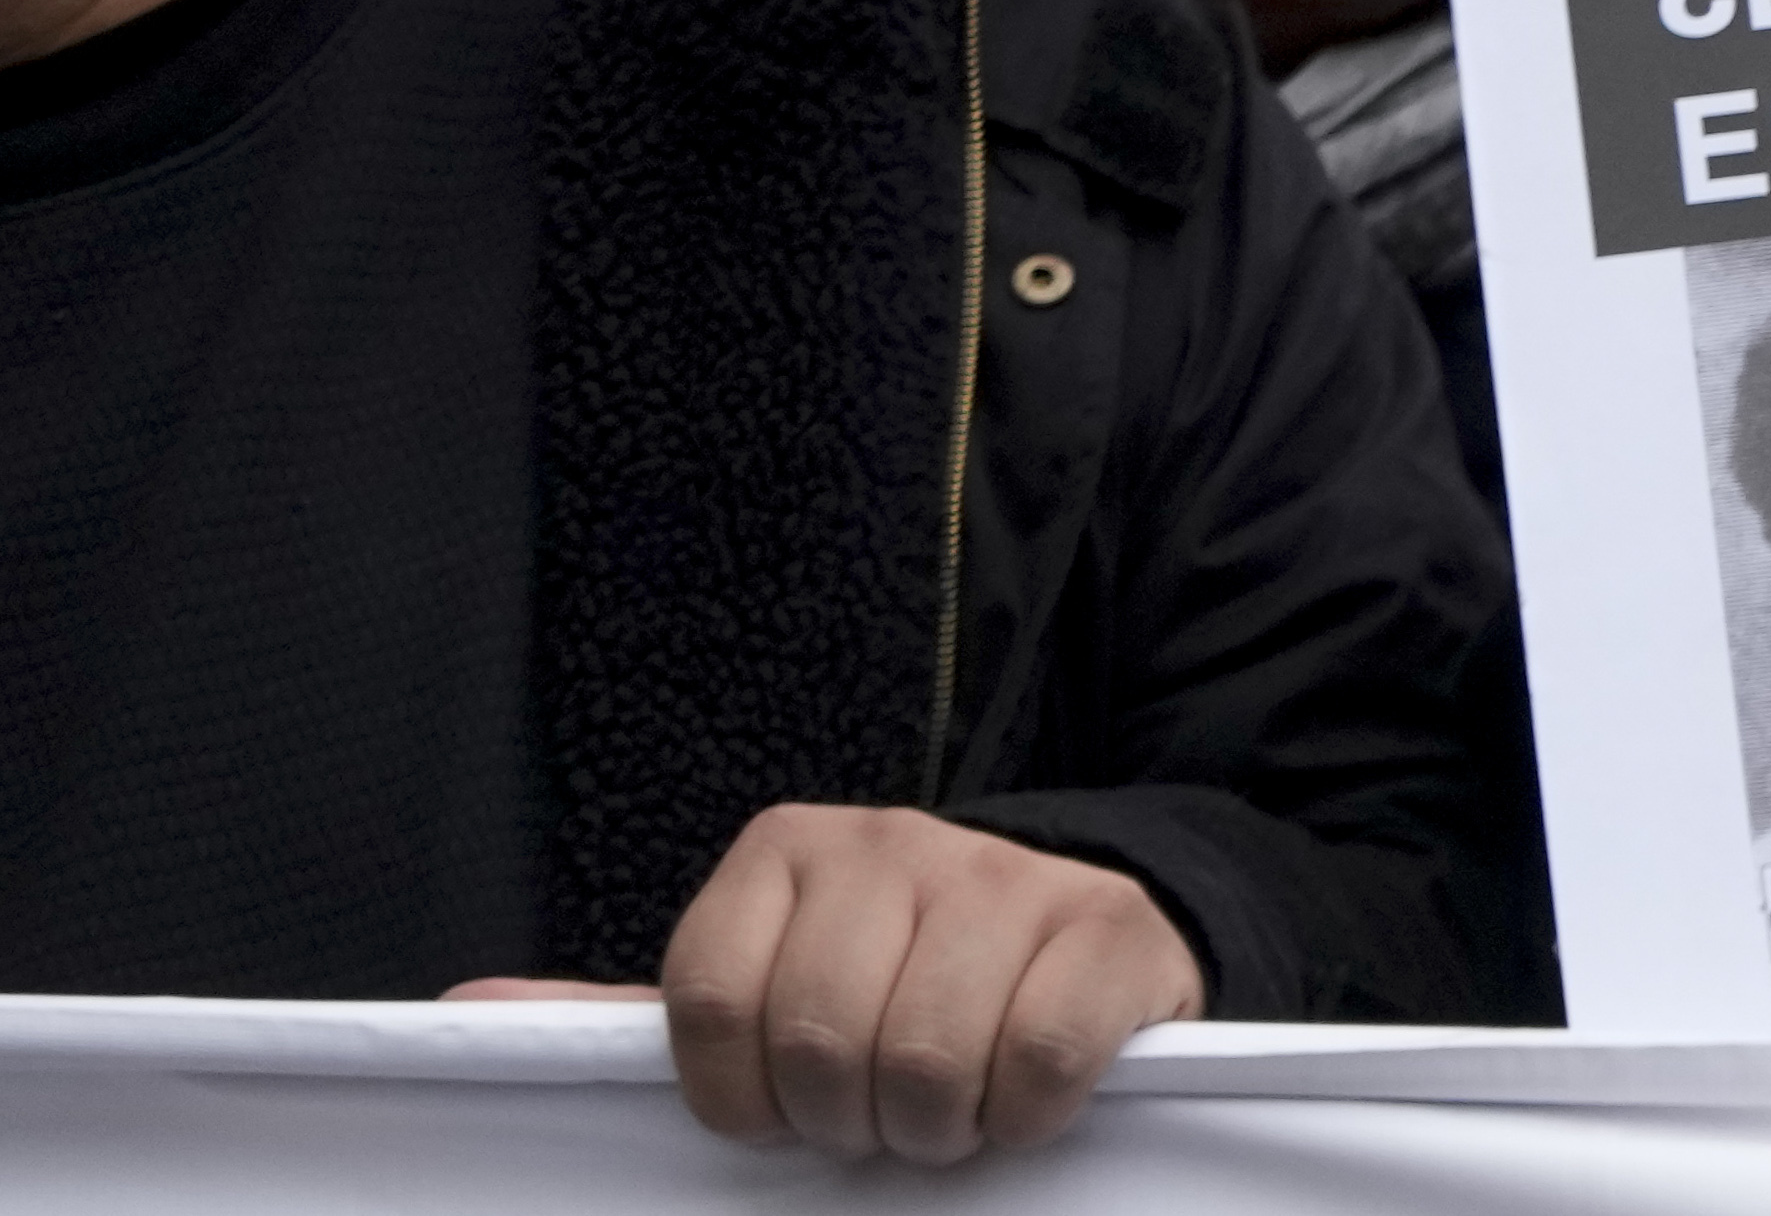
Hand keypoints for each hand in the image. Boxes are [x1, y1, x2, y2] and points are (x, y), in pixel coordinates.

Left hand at [634, 801, 1202, 1161]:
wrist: (1076, 931)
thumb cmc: (893, 982)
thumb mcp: (759, 987)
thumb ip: (629, 1017)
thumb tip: (467, 1010)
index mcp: (784, 851)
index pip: (708, 1000)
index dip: (740, 1096)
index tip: (780, 1113)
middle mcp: (893, 839)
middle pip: (820, 1037)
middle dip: (846, 1118)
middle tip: (874, 1119)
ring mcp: (1007, 873)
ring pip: (925, 1056)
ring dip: (935, 1128)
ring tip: (945, 1112)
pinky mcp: (1107, 924)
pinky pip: (1038, 1055)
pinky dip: (1022, 1112)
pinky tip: (1020, 1097)